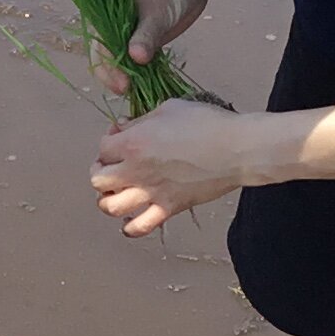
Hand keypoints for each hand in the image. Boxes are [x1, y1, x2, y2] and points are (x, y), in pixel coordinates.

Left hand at [92, 97, 249, 236]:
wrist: (236, 149)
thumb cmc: (207, 123)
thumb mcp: (169, 108)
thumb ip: (142, 120)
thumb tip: (125, 128)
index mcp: (134, 143)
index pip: (103, 148)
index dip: (109, 141)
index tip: (121, 136)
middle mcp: (136, 170)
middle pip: (98, 179)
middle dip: (101, 172)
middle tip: (112, 167)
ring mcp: (151, 192)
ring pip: (110, 207)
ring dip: (108, 200)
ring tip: (117, 193)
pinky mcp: (168, 208)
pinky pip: (140, 227)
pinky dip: (130, 227)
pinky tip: (131, 219)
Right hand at [95, 0, 213, 100]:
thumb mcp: (158, 13)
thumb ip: (146, 35)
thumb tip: (135, 57)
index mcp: (108, 15)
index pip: (100, 47)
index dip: (107, 68)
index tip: (122, 85)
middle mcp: (115, 27)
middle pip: (107, 58)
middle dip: (115, 77)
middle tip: (129, 92)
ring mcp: (130, 34)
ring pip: (122, 61)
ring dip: (128, 77)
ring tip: (138, 93)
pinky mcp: (146, 40)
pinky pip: (138, 61)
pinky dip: (141, 73)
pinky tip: (147, 85)